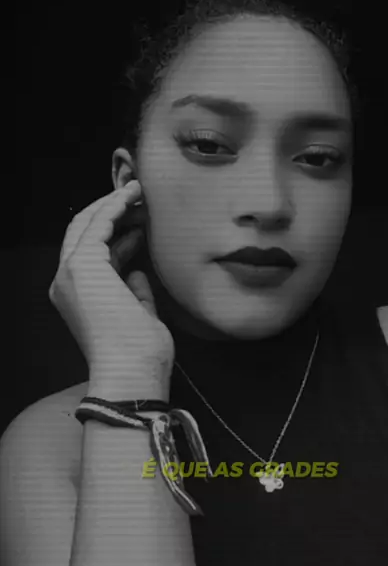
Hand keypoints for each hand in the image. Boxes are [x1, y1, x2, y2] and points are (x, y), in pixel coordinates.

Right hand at [49, 180, 174, 394]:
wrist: (130, 373)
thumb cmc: (139, 355)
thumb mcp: (138, 316)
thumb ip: (135, 294)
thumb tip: (138, 272)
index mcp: (78, 297)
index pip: (94, 255)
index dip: (117, 234)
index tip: (141, 222)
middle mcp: (67, 282)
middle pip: (83, 233)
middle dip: (110, 211)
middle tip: (138, 197)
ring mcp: (71, 273)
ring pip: (87, 223)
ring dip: (113, 204)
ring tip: (138, 191)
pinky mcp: (82, 264)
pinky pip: (98, 223)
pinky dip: (114, 206)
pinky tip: (132, 196)